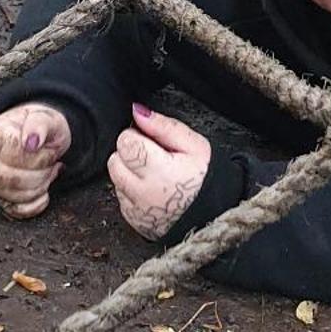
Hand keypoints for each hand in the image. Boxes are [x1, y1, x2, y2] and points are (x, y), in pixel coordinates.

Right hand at [0, 103, 71, 218]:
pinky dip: (33, 207)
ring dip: (38, 189)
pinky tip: (45, 194)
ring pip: (10, 196)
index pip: (14, 155)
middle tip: (52, 166)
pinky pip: (13, 210)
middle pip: (8, 179)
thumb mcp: (47, 118)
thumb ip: (39, 125)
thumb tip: (31, 143)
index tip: (50, 151)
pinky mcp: (1, 194)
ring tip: (49, 175)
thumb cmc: (42, 126)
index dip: (39, 158)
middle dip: (39, 176)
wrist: (40, 133)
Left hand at [107, 104, 210, 239]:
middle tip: (153, 157)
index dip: (136, 136)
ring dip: (128, 172)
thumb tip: (138, 112)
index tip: (150, 141)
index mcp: (161, 172)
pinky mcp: (134, 220)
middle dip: (130, 154)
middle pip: (115, 160)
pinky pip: (121, 197)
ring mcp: (137, 210)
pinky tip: (153, 189)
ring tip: (154, 173)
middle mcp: (144, 193)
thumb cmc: (207, 178)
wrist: (215, 215)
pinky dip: (132, 191)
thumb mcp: (195, 145)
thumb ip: (164, 126)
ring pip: (115, 179)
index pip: (125, 142)